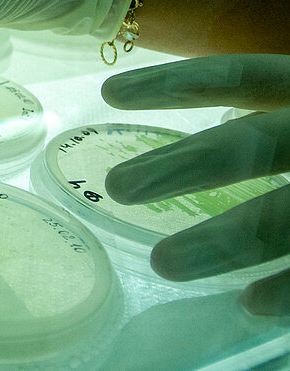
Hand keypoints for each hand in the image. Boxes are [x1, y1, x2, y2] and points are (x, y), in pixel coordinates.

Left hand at [103, 54, 289, 314]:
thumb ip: (280, 106)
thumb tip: (217, 117)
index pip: (240, 75)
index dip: (174, 82)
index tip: (109, 93)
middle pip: (254, 142)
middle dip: (184, 165)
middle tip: (118, 187)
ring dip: (227, 240)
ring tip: (165, 264)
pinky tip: (256, 307)